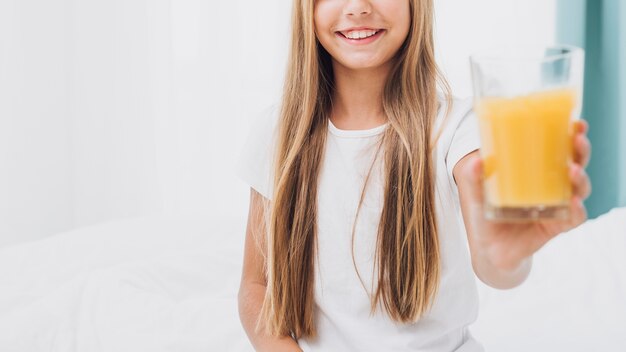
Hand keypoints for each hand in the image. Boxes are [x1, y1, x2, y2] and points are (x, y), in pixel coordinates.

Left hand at [457, 119, 591, 271]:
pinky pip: (573, 218)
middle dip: (579, 150)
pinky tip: (574, 204)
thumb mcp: (473, 194)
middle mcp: (549, 185)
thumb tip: (475, 159)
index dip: (569, 135)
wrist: (487, 251)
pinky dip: (577, 211)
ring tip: (573, 171)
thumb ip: (472, 178)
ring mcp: (554, 206)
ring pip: (578, 189)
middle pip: (574, 163)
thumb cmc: (483, 215)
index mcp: (533, 171)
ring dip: (580, 178)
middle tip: (577, 140)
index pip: (556, 148)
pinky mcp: (555, 227)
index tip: (575, 123)